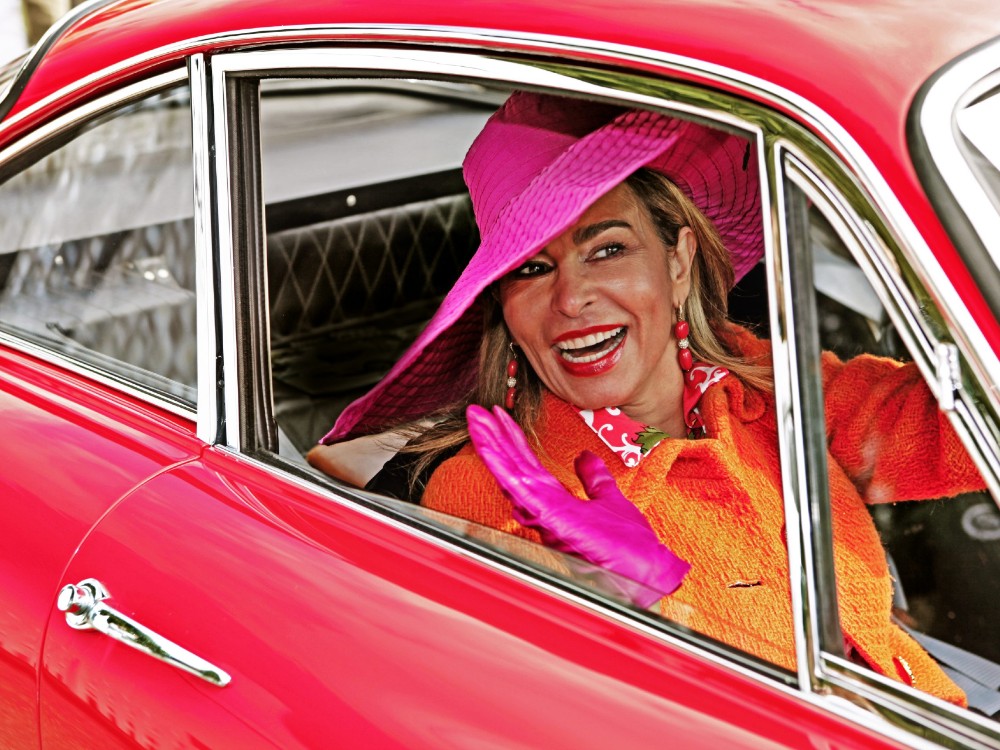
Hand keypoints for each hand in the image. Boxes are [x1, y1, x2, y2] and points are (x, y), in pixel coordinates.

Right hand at [466, 405, 689, 606]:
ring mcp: (547, 515)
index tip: (499, 415)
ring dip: (491, 445)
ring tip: (476, 419)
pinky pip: (523, 490)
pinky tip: (490, 449)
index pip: (528, 465)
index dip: (512, 439)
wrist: (650, 571)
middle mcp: (546, 509)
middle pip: (513, 466)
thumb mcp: (611, 500)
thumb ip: (594, 478)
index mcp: (557, 503)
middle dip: (493, 436)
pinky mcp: (553, 519)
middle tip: (474, 410)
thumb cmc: (631, 547)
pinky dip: (504, 469)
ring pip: (511, 474)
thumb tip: (583, 456)